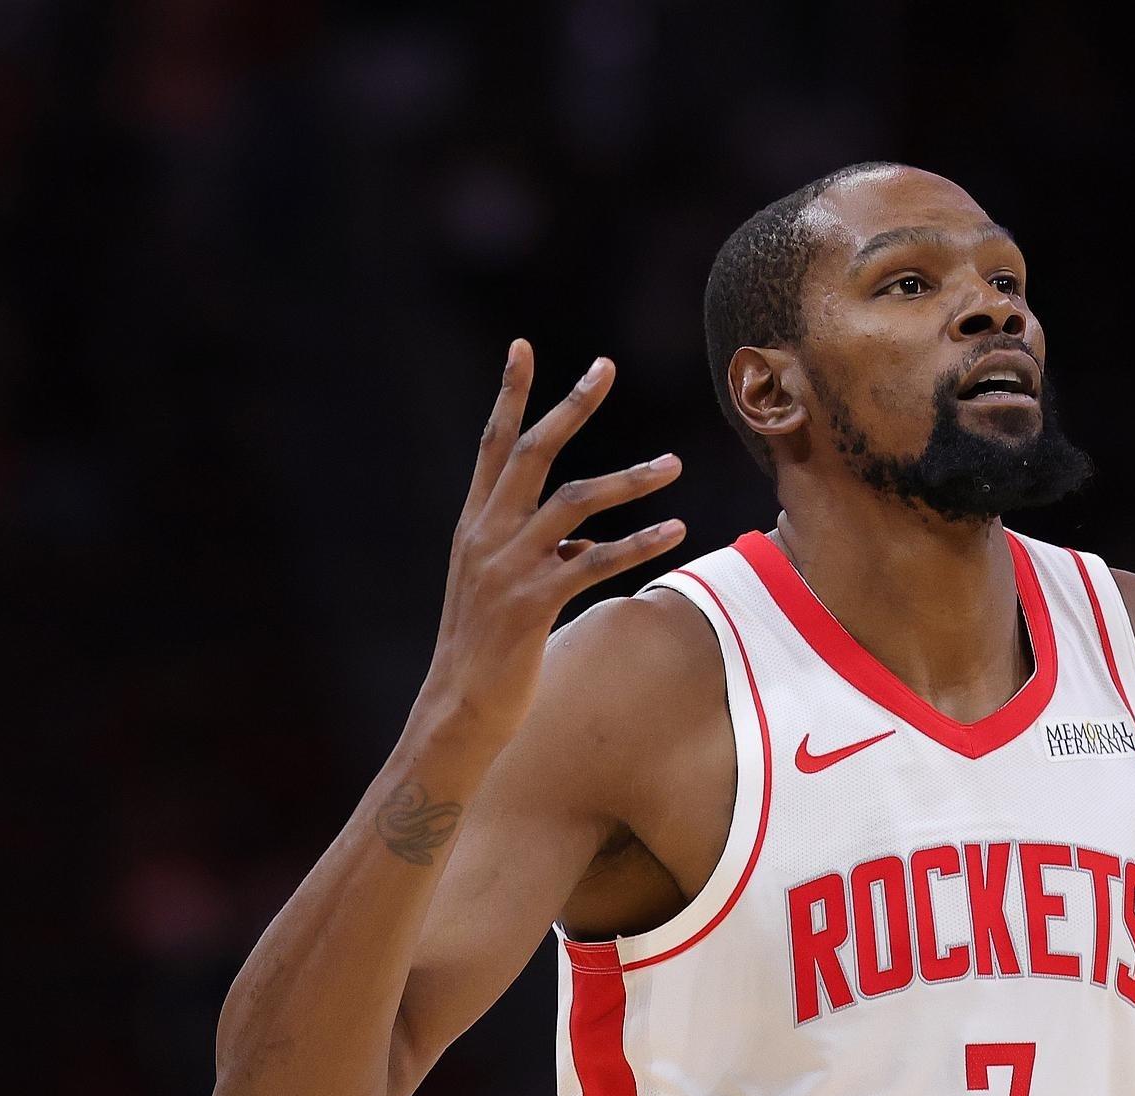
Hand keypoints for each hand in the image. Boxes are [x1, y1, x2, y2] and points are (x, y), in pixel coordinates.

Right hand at [423, 340, 686, 747]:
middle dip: (570, 405)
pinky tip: (676, 529)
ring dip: (630, 477)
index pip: (492, 446)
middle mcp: (486, 535)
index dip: (509, 395)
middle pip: (533, 452)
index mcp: (474, 525)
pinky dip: (640, 541)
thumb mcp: (501, 587)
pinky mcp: (534, 603)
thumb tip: (578, 537)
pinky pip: (596, 560)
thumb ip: (536, 552)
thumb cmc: (485, 651)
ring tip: (673, 464)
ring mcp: (509, 567)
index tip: (523, 346)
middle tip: (605, 367)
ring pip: (576, 500)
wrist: (458, 709)